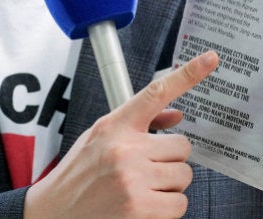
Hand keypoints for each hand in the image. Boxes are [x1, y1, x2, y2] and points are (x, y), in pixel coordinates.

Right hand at [25, 51, 219, 218]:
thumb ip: (140, 125)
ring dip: (169, 185)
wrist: (51, 214)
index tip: (211, 59)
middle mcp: (125, 149)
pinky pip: (180, 203)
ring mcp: (133, 179)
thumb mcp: (101, 139)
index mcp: (115, 126)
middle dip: (170, 160)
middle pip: (182, 146)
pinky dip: (168, 208)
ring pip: (184, 175)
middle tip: (147, 171)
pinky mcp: (140, 208)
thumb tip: (178, 116)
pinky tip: (145, 207)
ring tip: (142, 190)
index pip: (156, 92)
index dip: (188, 74)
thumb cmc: (79, 175)